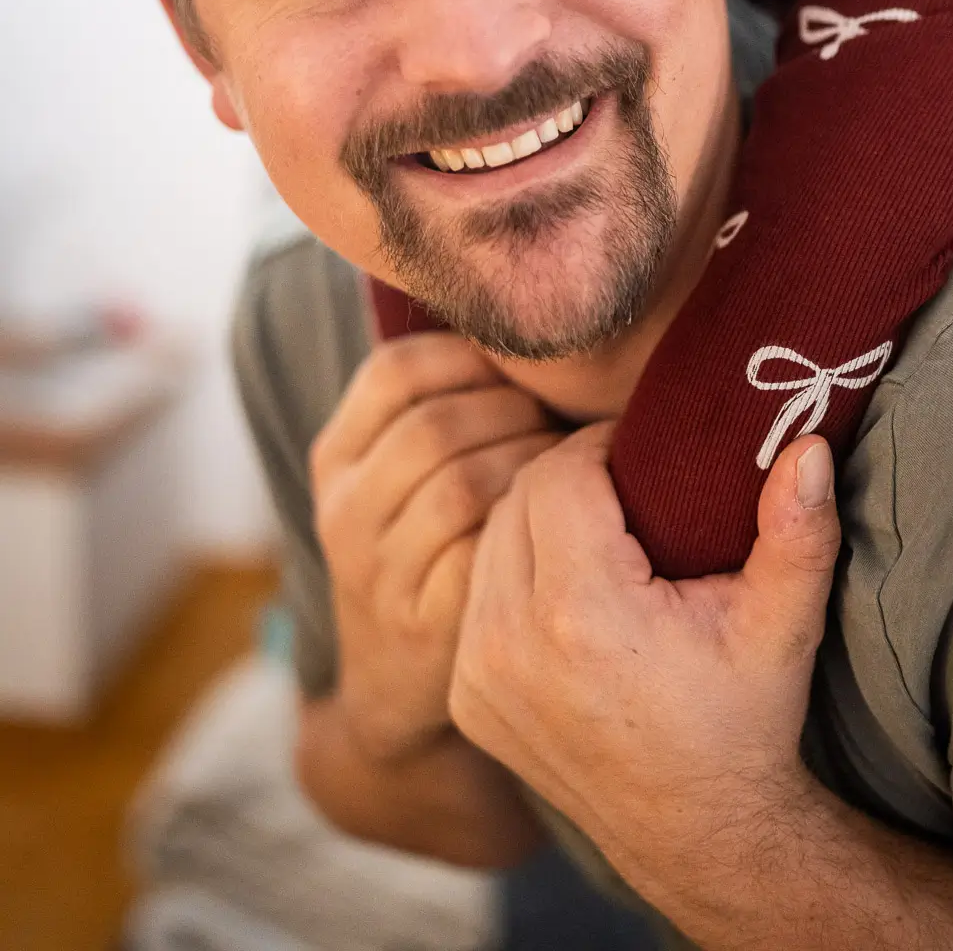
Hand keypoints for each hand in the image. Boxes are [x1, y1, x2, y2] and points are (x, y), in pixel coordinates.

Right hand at [310, 331, 557, 764]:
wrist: (401, 690)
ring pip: (464, 482)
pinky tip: (558, 520)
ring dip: (531, 465)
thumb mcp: (407, 474)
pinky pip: (484, 547)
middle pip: (437, 423)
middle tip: (565, 421)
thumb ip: (444, 401)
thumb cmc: (433, 548)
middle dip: (516, 412)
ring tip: (567, 468)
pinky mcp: (421, 621)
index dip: (472, 355)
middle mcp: (343, 508)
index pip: (395, 369)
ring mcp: (375, 570)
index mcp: (337, 455)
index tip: (526, 369)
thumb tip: (528, 308)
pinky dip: (530, 522)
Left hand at [448, 421, 841, 913]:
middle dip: (570, 476)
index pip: (560, 472)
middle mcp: (512, 642)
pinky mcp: (468, 697)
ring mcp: (479, 674)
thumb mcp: (783, 625)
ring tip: (598, 525)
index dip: (601, 447)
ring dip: (537, 518)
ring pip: (490, 538)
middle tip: (626, 481)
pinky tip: (564, 583)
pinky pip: (478, 593)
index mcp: (582, 612)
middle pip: (518, 496)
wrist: (702, 835)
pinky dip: (514, 572)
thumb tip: (810, 446)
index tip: (644, 454)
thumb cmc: (746, 720)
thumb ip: (799, 530)